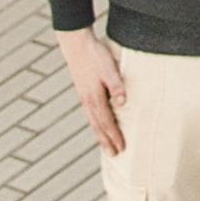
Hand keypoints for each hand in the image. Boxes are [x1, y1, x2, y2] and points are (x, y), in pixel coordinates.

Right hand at [56, 28, 127, 156]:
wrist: (76, 44)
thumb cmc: (95, 55)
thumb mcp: (109, 68)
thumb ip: (116, 85)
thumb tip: (123, 103)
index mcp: (94, 98)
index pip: (107, 122)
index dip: (114, 136)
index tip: (122, 148)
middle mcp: (87, 101)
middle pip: (98, 126)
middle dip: (107, 141)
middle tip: (115, 155)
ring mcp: (84, 98)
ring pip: (93, 121)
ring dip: (100, 135)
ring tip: (107, 146)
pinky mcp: (84, 92)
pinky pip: (91, 114)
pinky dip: (96, 124)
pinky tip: (99, 125)